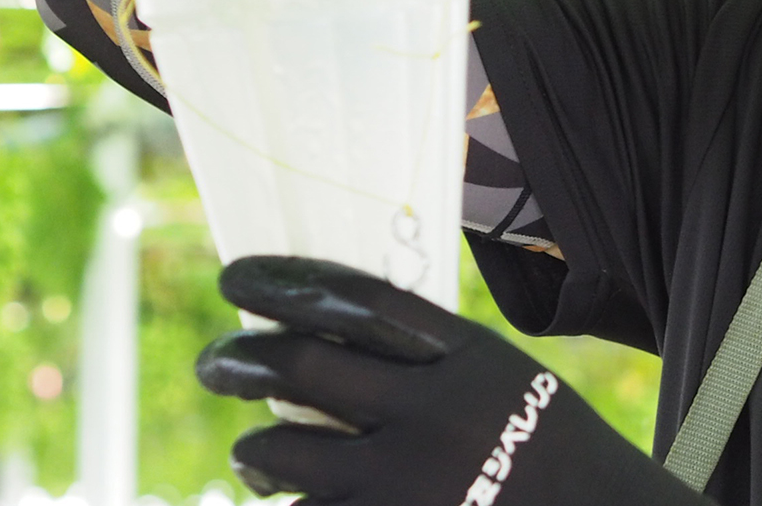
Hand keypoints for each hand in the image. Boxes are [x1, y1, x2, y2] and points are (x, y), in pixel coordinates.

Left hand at [197, 256, 712, 505]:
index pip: (355, 301)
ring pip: (282, 456)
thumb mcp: (501, 381)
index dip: (285, 284)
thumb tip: (322, 338)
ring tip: (256, 455)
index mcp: (466, 359)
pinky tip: (298, 502)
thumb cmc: (544, 450)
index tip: (237, 278)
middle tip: (217, 361)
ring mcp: (405, 487)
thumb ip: (427, 361)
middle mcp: (431, 416)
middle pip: (300, 368)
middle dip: (237, 360)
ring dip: (256, 453)